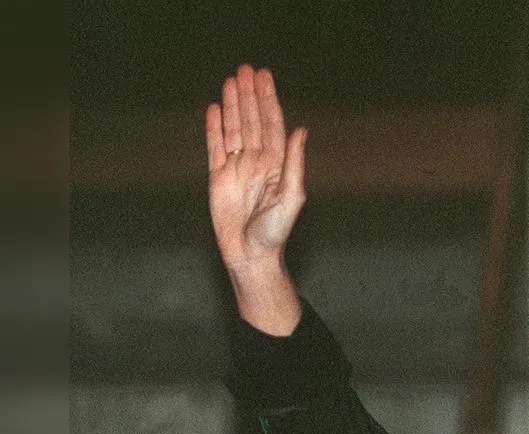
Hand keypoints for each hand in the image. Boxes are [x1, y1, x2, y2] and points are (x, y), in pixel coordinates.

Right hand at [205, 64, 306, 272]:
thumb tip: (301, 131)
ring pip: (234, 129)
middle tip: (246, 69)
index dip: (268, 101)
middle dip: (250, 95)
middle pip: (252, 121)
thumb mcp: (292, 197)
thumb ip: (295, 163)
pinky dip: (214, 128)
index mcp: (277, 165)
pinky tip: (215, 109)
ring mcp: (237, 168)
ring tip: (231, 80)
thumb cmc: (275, 233)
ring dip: (233, 105)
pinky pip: (215, 147)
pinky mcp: (218, 178)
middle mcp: (257, 163)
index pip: (271, 125)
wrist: (250, 255)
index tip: (265, 78)